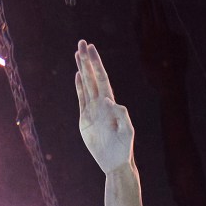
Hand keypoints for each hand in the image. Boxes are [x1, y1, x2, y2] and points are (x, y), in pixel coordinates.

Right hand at [75, 40, 133, 173]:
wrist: (114, 163)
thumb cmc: (124, 149)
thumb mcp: (127, 132)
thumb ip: (121, 116)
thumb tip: (109, 101)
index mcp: (111, 105)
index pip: (102, 79)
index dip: (97, 64)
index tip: (91, 49)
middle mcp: (101, 104)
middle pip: (93, 77)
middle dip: (88, 60)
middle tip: (82, 42)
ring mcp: (92, 111)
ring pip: (86, 85)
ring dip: (82, 69)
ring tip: (78, 53)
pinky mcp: (85, 120)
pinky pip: (81, 99)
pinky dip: (79, 87)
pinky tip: (78, 75)